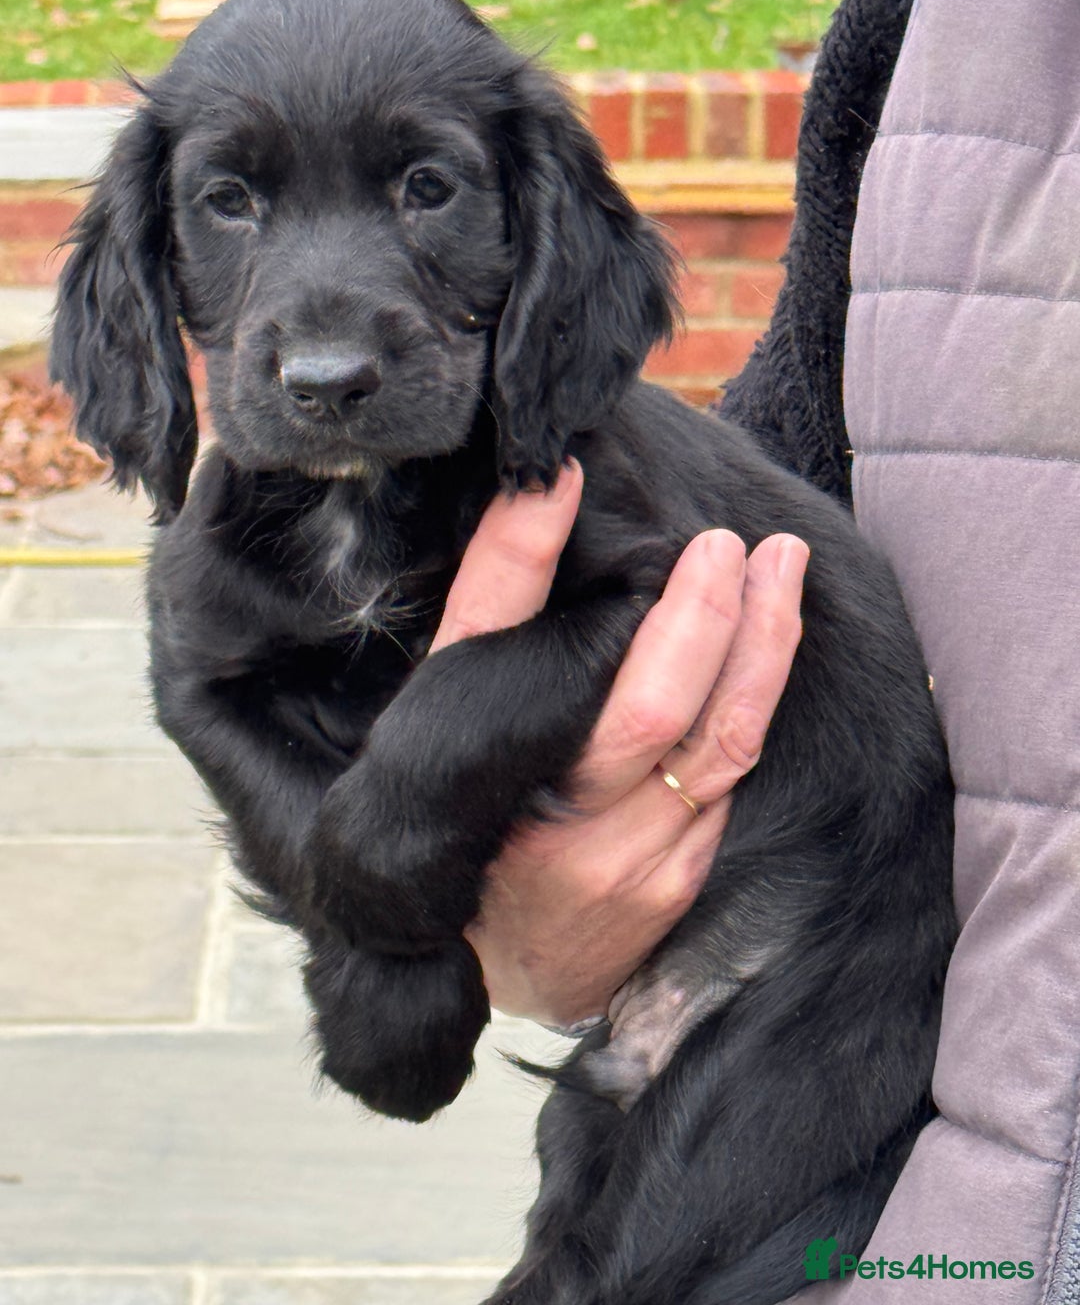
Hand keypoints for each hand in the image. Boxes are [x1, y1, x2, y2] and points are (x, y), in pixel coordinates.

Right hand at [434, 461, 808, 1028]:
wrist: (482, 952)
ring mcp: (632, 867)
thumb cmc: (460, 799)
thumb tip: (551, 480)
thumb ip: (497, 588)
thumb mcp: (450, 698)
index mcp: (504, 773)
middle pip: (661, 711)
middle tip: (733, 544)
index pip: (568, 672)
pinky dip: (751, 706)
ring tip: (779, 573)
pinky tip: (763, 650)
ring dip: (763, 649)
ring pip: (722, 746)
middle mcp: (569, 831)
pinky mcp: (677, 883)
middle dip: (715, 614)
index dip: (639, 601)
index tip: (686, 536)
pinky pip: (730, 783)